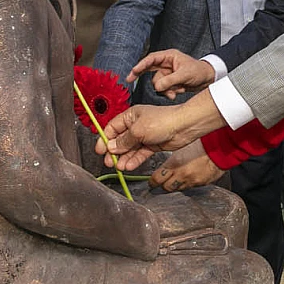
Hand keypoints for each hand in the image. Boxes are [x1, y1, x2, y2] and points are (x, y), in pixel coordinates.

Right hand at [97, 91, 228, 168]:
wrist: (183, 127)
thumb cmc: (163, 121)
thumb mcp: (138, 131)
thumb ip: (124, 141)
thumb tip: (111, 147)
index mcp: (130, 116)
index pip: (112, 128)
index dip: (105, 139)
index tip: (100, 150)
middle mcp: (136, 125)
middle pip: (120, 140)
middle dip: (113, 152)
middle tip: (109, 162)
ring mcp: (145, 136)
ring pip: (130, 149)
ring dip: (123, 158)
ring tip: (119, 167)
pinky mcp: (152, 145)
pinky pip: (140, 153)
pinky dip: (134, 160)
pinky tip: (128, 166)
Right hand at [129, 49, 215, 98]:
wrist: (208, 79)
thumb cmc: (199, 71)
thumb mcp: (185, 75)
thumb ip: (170, 80)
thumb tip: (156, 86)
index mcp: (169, 56)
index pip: (151, 59)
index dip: (141, 64)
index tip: (133, 71)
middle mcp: (166, 64)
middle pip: (148, 68)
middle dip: (140, 74)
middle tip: (129, 79)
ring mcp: (167, 73)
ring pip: (157, 82)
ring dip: (165, 89)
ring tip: (176, 91)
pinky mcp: (170, 82)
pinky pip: (163, 88)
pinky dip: (169, 92)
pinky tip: (177, 92)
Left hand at [149, 141, 224, 191]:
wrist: (219, 149)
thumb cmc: (201, 145)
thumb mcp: (181, 149)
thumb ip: (172, 160)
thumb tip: (164, 166)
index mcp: (174, 164)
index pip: (156, 179)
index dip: (153, 181)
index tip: (152, 181)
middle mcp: (181, 175)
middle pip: (166, 188)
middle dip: (163, 185)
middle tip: (162, 182)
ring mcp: (191, 181)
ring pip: (177, 189)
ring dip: (175, 185)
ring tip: (176, 179)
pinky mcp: (200, 184)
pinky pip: (189, 187)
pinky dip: (186, 184)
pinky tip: (188, 177)